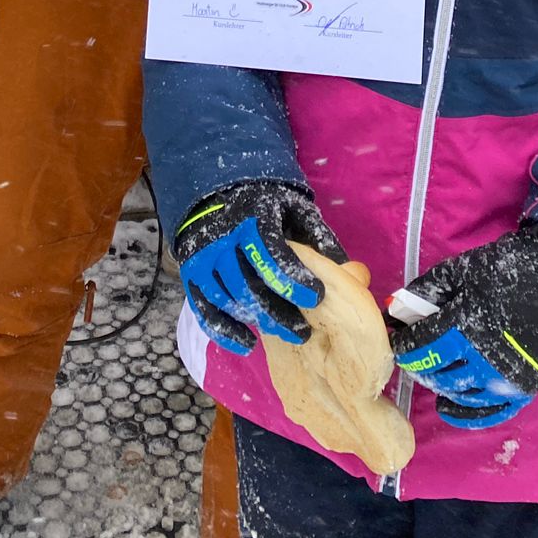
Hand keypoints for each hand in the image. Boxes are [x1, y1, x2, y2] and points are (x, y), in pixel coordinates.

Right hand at [173, 181, 346, 356]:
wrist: (218, 193)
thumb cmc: (267, 207)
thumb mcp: (294, 209)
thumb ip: (318, 235)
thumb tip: (345, 266)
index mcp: (253, 217)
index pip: (271, 252)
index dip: (293, 277)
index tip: (317, 296)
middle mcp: (224, 238)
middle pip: (248, 283)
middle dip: (277, 311)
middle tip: (303, 332)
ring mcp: (204, 258)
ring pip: (227, 298)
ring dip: (257, 320)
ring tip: (286, 334)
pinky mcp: (192, 276)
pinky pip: (204, 310)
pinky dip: (224, 331)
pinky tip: (248, 343)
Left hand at [389, 224, 537, 428]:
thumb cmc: (507, 270)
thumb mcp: (462, 270)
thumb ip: (427, 291)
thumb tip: (394, 310)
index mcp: (464, 325)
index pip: (420, 346)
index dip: (403, 345)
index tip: (396, 341)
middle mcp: (481, 359)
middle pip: (435, 373)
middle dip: (419, 364)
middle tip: (414, 355)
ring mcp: (503, 380)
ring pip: (458, 394)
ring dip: (439, 385)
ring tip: (433, 373)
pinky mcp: (522, 391)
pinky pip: (487, 413)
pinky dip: (464, 414)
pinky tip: (448, 406)